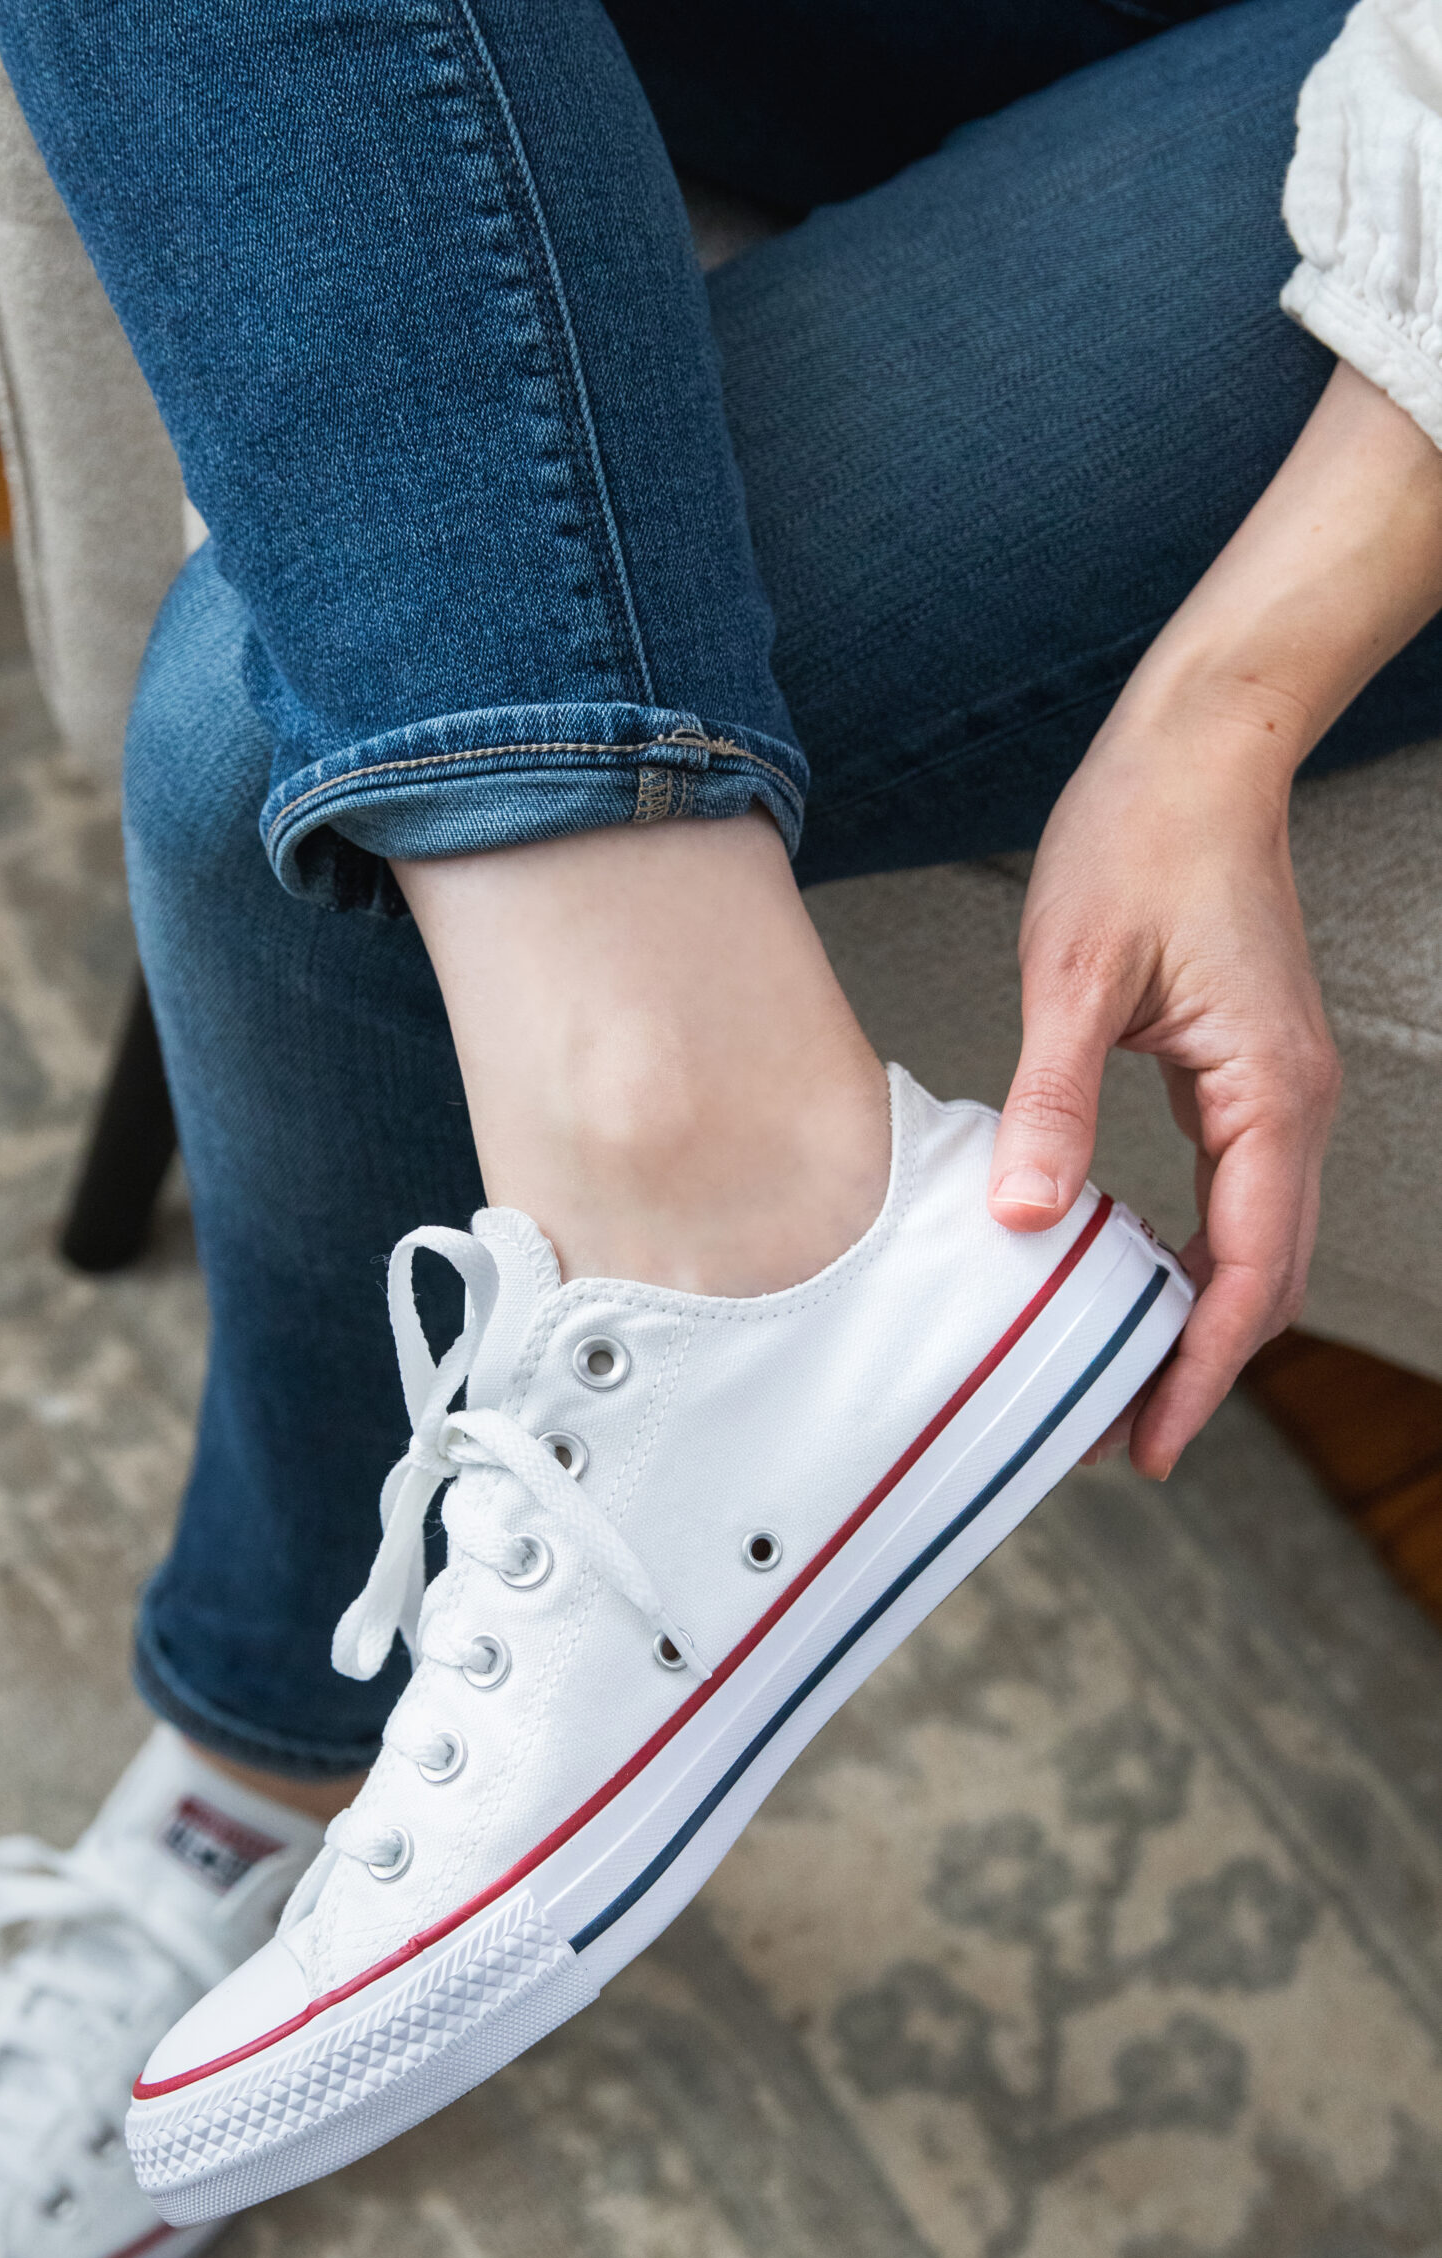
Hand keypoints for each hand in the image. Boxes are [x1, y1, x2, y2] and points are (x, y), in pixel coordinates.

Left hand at [988, 709, 1337, 1478]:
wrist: (1198, 754)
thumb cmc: (1138, 843)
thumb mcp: (1073, 976)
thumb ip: (1051, 1104)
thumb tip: (1023, 1220)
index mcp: (1267, 1095)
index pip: (1246, 1277)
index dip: (1195, 1371)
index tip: (1149, 1443)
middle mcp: (1294, 1105)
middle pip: (1265, 1281)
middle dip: (1197, 1367)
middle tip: (1119, 1442)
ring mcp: (1281, 1092)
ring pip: (1256, 1245)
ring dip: (1197, 1318)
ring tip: (1118, 1381)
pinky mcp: (1251, 1074)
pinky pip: (1236, 1198)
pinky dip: (1194, 1258)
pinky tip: (1129, 1281)